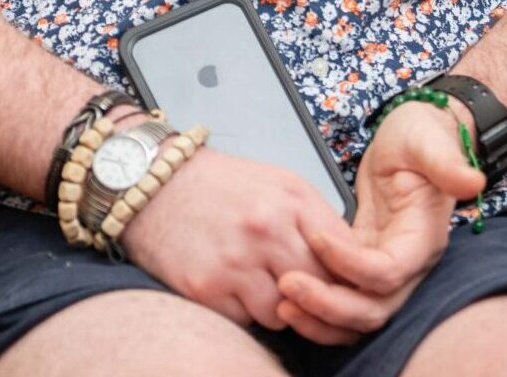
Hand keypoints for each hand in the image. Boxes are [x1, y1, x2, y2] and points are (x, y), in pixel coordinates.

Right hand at [117, 144, 367, 340]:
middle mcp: (267, 231)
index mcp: (292, 201)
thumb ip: (317, 220)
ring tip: (260, 281)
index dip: (349, 275)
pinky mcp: (206, 288)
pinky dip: (243, 311)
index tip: (344, 282)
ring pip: (284, 314)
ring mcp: (236, 262)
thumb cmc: (219, 185)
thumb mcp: (280, 184)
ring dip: (278, 307)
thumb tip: (351, 260)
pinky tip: (232, 285)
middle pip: (319, 290)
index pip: (347, 256)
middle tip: (305, 291)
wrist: (155, 184)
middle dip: (316, 296)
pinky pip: (245, 321)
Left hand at [276, 98, 485, 342]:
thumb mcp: (431, 140)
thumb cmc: (423, 134)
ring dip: (320, 318)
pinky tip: (286, 298)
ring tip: (280, 303)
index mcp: (424, 238)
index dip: (350, 264)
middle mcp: (409, 264)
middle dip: (329, 306)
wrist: (415, 136)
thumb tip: (473, 182)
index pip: (388, 272)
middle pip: (373, 311)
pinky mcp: (364, 263)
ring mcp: (386, 268)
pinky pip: (343, 300)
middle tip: (286, 285)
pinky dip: (317, 307)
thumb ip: (448, 163)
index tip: (315, 236)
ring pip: (357, 316)